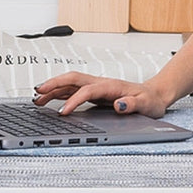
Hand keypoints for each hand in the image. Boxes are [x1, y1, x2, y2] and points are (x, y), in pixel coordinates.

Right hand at [33, 72, 168, 117]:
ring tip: (37, 98)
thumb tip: (119, 105)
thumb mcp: (146, 104)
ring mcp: (97, 87)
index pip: (87, 90)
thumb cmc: (150, 100)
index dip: (74, 101)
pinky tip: (50, 100)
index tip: (62, 113)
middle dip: (55, 84)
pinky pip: (74, 91)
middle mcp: (101, 83)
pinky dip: (60, 94)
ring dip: (54, 88)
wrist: (154, 95)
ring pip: (71, 84)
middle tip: (38, 92)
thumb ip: (133, 104)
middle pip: (74, 79)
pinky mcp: (95, 93)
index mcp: (111, 86)